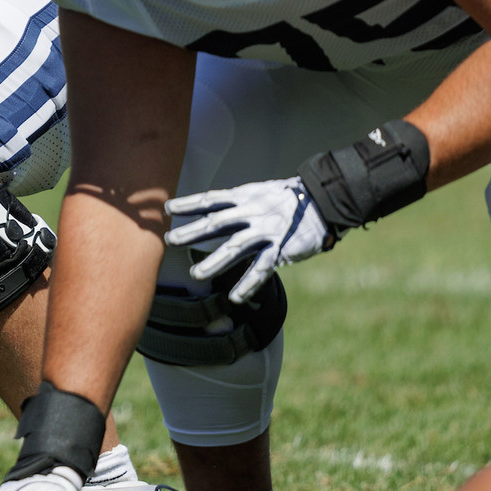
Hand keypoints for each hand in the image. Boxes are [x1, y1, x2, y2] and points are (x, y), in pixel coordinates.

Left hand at [164, 175, 332, 301]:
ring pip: (236, 248)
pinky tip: (234, 297)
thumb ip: (233, 204)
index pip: (211, 199)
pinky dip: (248, 283)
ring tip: (196, 274)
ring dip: (215, 262)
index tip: (168, 208)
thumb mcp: (257, 193)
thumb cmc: (285, 199)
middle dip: (192, 232)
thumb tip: (206, 211)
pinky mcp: (281, 249)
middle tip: (170, 240)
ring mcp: (267, 231)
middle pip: (217, 223)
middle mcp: (253, 213)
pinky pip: (262, 269)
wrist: (322, 202)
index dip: (189, 204)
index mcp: (244, 197)